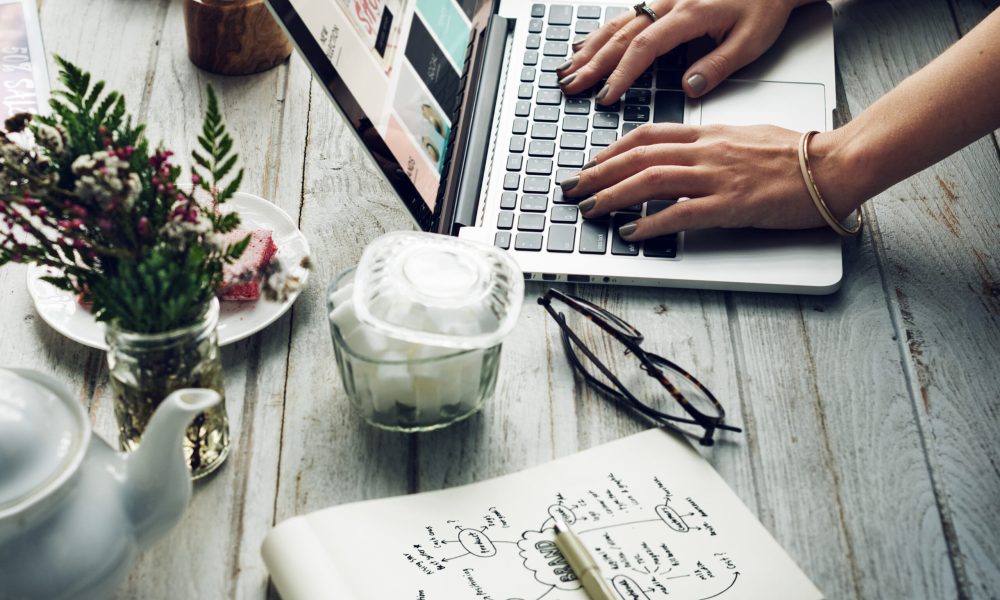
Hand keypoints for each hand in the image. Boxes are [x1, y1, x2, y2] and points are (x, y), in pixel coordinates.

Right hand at [558, 0, 809, 102]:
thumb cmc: (765, 6)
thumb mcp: (752, 40)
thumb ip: (718, 66)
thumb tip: (688, 88)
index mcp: (690, 14)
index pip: (645, 48)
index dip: (622, 74)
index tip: (606, 96)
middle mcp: (671, 3)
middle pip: (622, 36)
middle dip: (593, 64)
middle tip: (572, 86)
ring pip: (619, 24)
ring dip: (590, 48)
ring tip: (569, 69)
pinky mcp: (664, 0)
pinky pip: (626, 17)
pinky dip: (602, 33)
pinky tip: (586, 44)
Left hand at [560, 124, 857, 240]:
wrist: (833, 165)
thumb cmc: (795, 154)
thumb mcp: (744, 137)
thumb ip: (712, 145)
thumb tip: (688, 155)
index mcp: (708, 134)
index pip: (647, 135)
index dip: (612, 150)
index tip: (592, 163)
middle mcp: (706, 151)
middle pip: (638, 157)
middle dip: (598, 174)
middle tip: (573, 188)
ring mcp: (716, 177)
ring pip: (650, 180)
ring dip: (613, 196)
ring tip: (589, 210)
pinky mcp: (730, 205)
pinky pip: (680, 213)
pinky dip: (650, 223)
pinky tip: (631, 232)